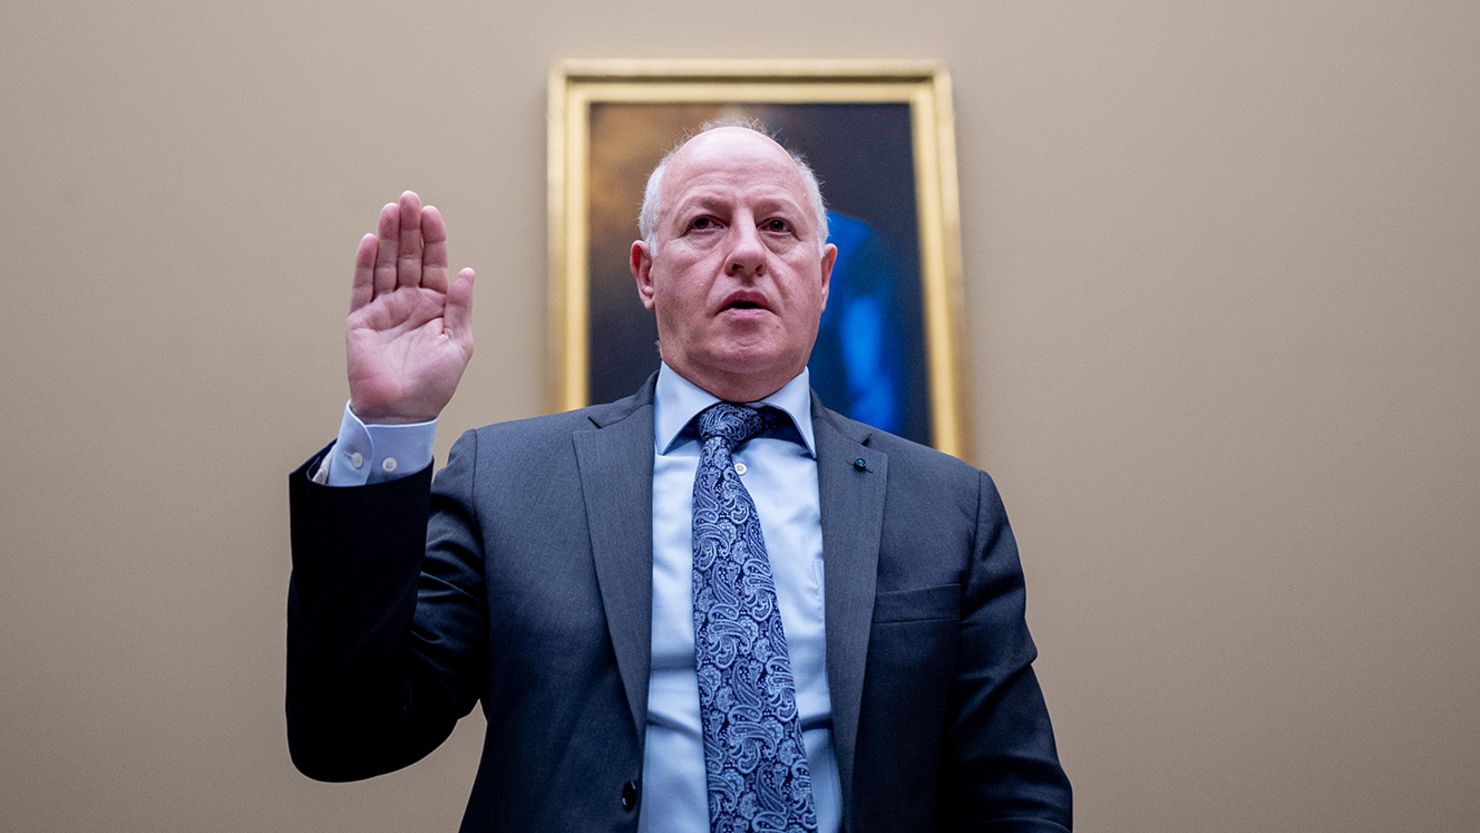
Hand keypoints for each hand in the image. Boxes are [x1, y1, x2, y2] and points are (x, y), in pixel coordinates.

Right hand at [346, 191, 474, 423]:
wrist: (401, 414)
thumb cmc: (433, 385)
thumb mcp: (458, 344)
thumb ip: (460, 307)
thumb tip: (468, 271)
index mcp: (435, 306)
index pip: (434, 263)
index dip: (433, 238)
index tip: (431, 213)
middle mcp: (409, 302)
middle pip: (407, 256)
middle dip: (408, 228)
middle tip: (409, 198)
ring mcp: (384, 309)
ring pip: (384, 265)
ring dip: (387, 237)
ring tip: (391, 210)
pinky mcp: (361, 320)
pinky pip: (362, 287)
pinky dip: (365, 264)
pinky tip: (369, 241)